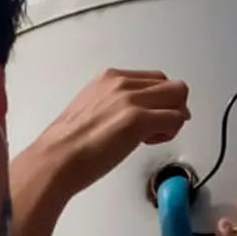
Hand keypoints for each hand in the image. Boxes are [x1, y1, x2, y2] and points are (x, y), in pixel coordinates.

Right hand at [27, 69, 189, 199]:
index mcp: (110, 78)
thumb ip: (115, 103)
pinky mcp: (138, 120)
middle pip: (172, 85)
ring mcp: (131, 100)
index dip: (159, 100)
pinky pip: (176, 118)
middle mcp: (122, 83)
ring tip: (152, 136)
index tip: (151, 116)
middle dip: (172, 107)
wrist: (57, 158)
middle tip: (159, 127)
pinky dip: (171, 132)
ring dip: (173, 119)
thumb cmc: (69, 143)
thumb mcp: (91, 107)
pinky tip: (149, 142)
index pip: (155, 79)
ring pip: (179, 97)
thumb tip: (136, 113)